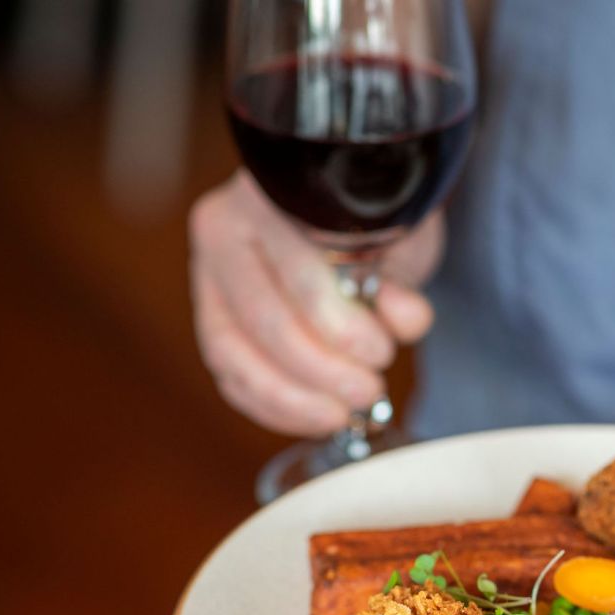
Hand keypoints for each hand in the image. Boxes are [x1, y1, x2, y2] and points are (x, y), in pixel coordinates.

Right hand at [188, 171, 443, 435]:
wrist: (346, 213)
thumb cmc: (370, 223)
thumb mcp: (397, 240)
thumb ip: (400, 284)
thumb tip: (406, 320)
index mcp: (270, 198)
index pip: (301, 279)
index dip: (343, 329)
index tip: (382, 353)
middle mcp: (223, 232)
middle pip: (265, 323)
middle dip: (322, 372)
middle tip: (368, 392)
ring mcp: (208, 277)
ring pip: (233, 355)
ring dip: (293, 399)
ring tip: (341, 415)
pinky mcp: (211, 319)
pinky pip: (229, 376)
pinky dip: (272, 407)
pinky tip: (313, 417)